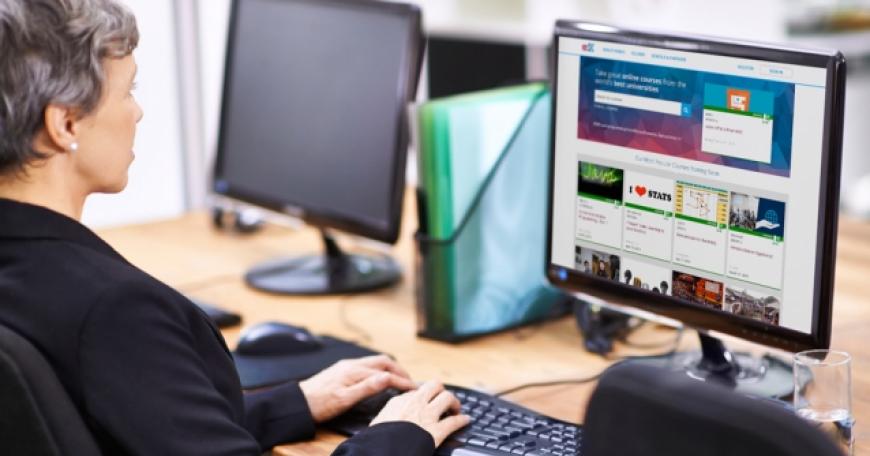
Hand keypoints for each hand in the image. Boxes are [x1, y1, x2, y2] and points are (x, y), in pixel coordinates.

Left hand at [299, 355, 415, 422]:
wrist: (298, 402)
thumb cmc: (319, 404)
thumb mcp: (345, 399)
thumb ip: (367, 387)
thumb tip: (387, 377)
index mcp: (354, 370)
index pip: (385, 373)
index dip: (402, 380)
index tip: (413, 388)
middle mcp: (352, 364)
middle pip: (383, 361)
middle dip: (399, 369)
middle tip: (410, 381)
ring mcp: (346, 365)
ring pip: (375, 362)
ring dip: (390, 368)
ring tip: (399, 378)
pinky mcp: (342, 370)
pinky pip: (367, 365)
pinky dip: (379, 369)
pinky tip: (379, 377)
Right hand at [370, 381, 470, 446]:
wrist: (383, 450)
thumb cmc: (378, 440)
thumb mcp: (377, 424)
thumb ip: (385, 417)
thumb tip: (384, 421)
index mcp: (398, 402)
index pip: (416, 391)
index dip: (424, 396)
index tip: (427, 400)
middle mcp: (415, 404)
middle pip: (435, 386)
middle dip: (441, 391)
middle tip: (443, 399)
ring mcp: (427, 416)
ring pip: (447, 398)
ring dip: (454, 402)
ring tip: (455, 409)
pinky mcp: (437, 431)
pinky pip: (454, 422)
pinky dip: (462, 420)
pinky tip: (465, 420)